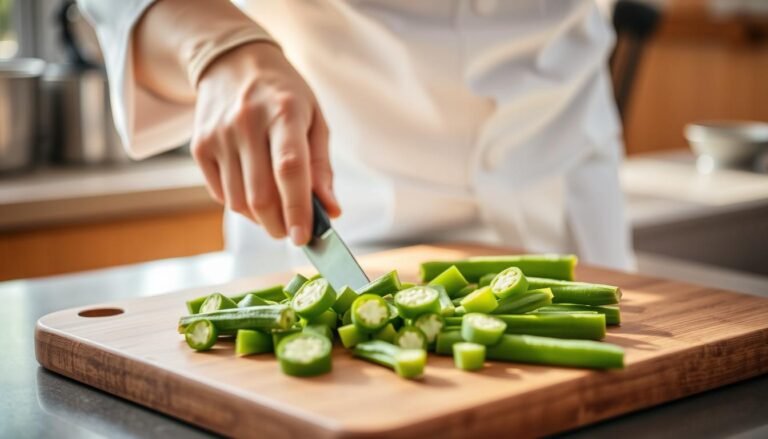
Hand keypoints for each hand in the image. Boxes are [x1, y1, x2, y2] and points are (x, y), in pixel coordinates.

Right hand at [191, 42, 339, 244]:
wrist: (232, 61)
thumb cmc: (284, 95)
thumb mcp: (314, 120)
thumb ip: (322, 167)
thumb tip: (331, 210)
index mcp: (284, 112)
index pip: (289, 169)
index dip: (297, 209)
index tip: (304, 238)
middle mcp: (247, 122)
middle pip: (260, 195)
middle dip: (279, 225)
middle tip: (291, 232)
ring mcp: (219, 135)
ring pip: (238, 201)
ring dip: (260, 219)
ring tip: (275, 211)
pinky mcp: (199, 146)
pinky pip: (221, 194)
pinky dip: (240, 205)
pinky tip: (254, 192)